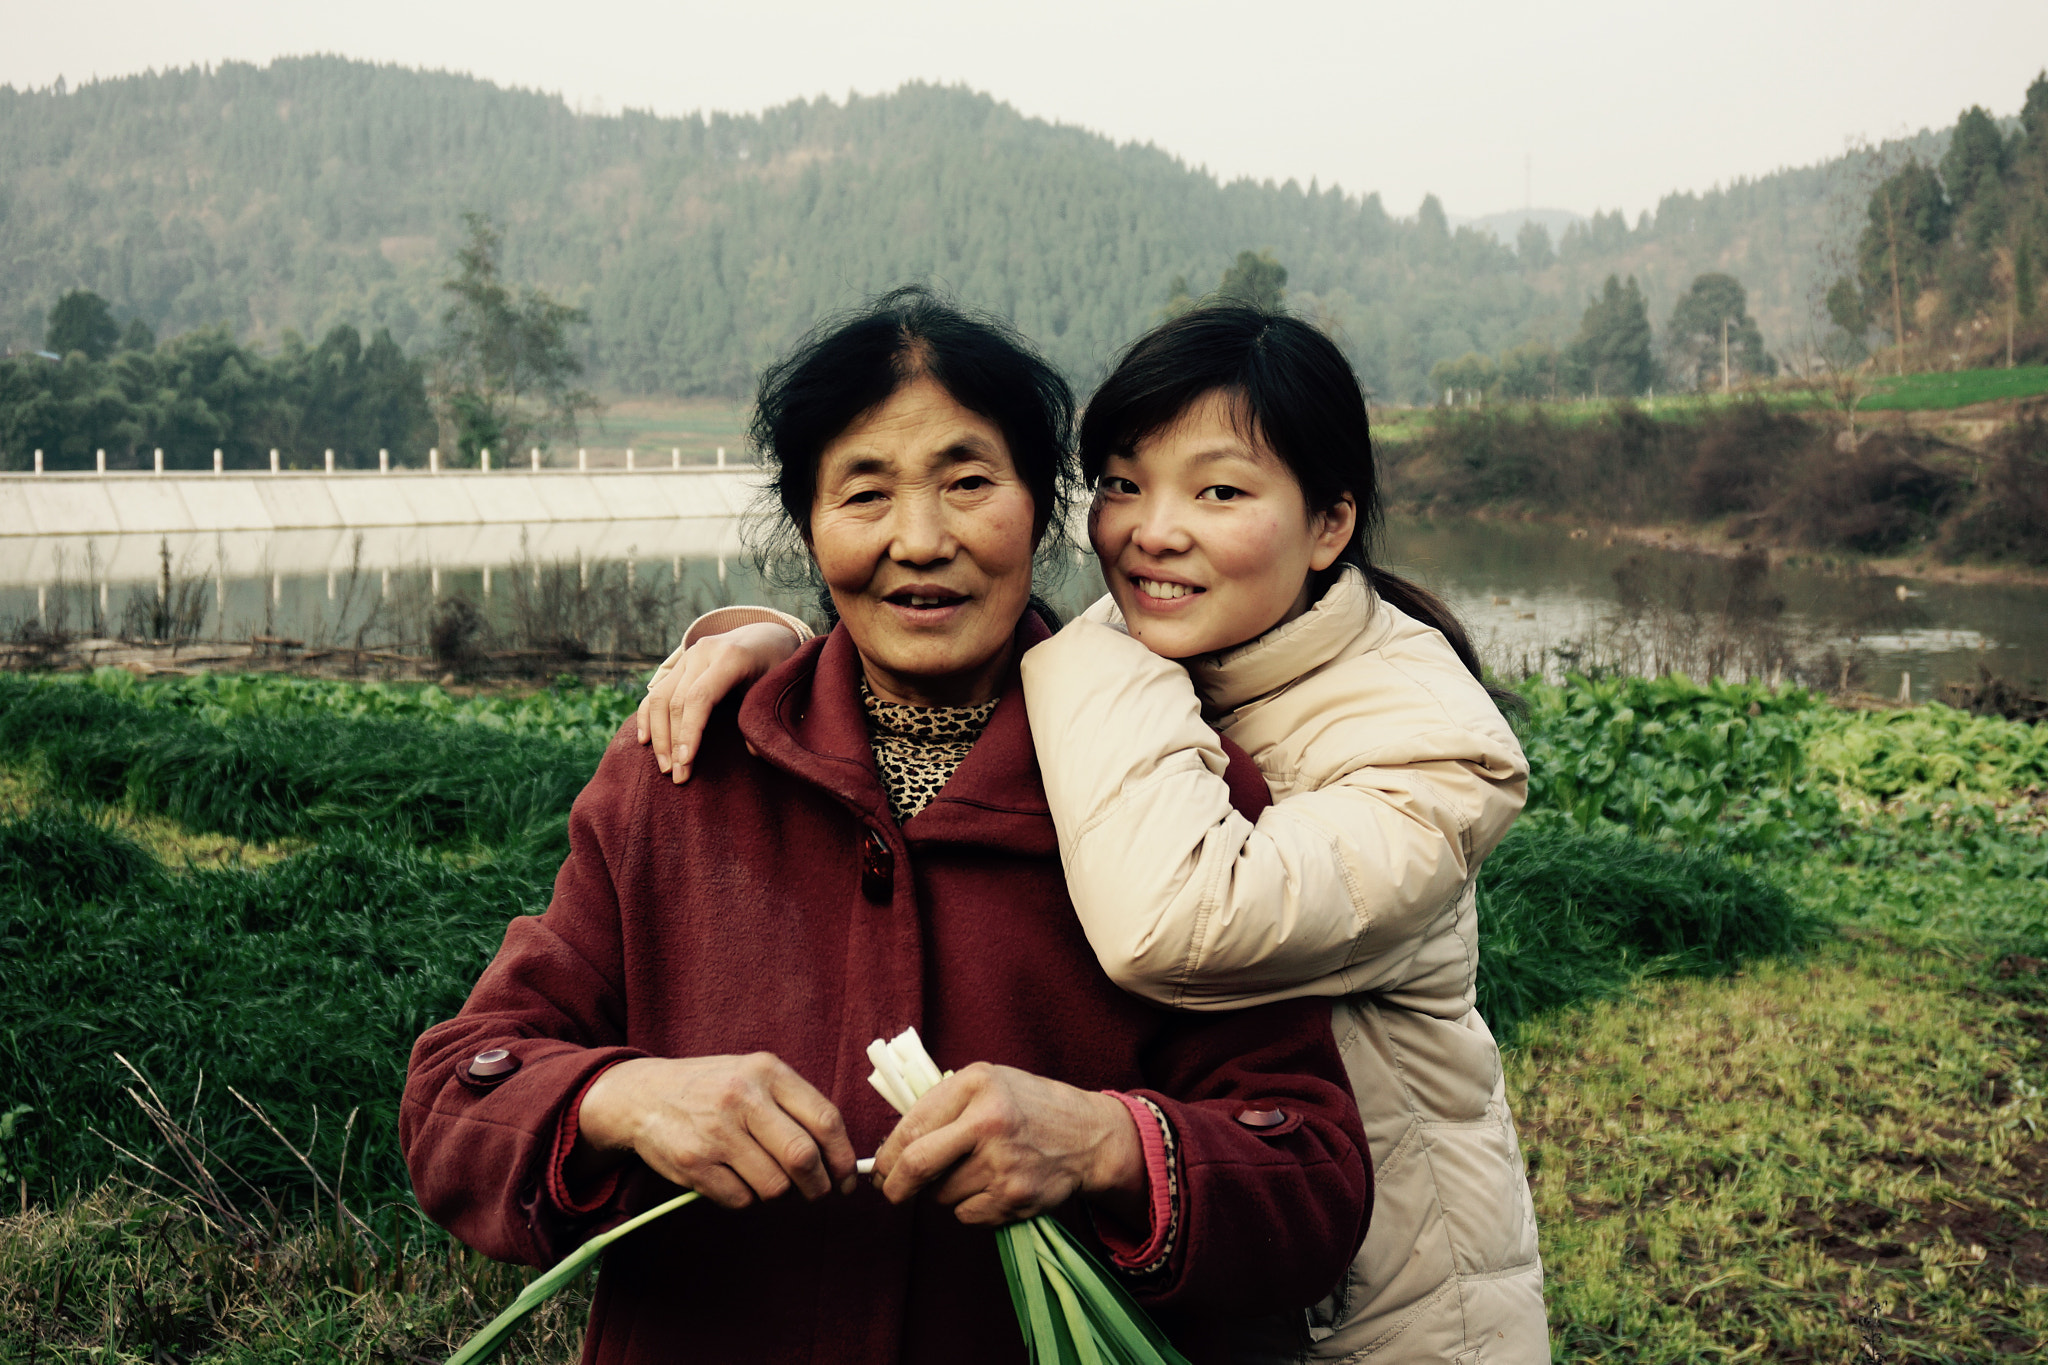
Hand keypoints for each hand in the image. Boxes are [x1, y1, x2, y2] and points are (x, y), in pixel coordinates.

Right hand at [571, 1053, 858, 1208]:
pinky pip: (740, 1200)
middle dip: (819, 1185)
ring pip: (774, 1186)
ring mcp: (716, 1131)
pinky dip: (745, 1198)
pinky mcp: (693, 1162)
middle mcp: (743, 1098)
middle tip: (818, 1192)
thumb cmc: (712, 1088)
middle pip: (802, 1158)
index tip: (847, 1177)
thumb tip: (841, 1156)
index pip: (825, 1120)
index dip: (844, 1156)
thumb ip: (796, 1106)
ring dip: (778, 1193)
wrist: (643, 1094)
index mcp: (767, 1071)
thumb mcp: (755, 1076)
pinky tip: (733, 1178)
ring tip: (765, 1176)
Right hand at [635, 622, 802, 782]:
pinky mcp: (679, 663)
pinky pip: (656, 690)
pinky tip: (645, 740)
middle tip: (676, 776)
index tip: (686, 762)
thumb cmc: (776, 665)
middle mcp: (703, 653)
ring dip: (658, 735)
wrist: (766, 634)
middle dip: (673, 742)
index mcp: (730, 657)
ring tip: (664, 767)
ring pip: (660, 697)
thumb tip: (753, 753)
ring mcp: (688, 656)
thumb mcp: (777, 686)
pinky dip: (647, 716)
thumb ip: (762, 716)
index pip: (700, 698)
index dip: (690, 732)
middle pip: (676, 701)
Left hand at [869, 1063, 1145, 1227]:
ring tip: (973, 1172)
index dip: (886, 1155)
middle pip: (917, 1166)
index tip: (881, 1167)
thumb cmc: (1027, 1106)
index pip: (910, 1127)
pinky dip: (968, 1208)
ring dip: (943, 1193)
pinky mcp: (1015, 1196)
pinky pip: (966, 1215)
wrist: (1087, 1135)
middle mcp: (989, 1121)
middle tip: (892, 1192)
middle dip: (894, 1186)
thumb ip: (941, 1105)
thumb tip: (889, 1149)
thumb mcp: (987, 1082)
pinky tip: (991, 1187)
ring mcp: (1004, 1162)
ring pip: (942, 1194)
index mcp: (976, 1084)